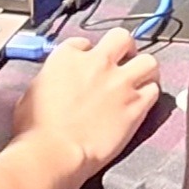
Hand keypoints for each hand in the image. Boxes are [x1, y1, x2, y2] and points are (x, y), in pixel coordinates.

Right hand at [14, 29, 162, 173]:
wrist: (53, 151)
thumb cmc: (36, 129)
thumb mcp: (33, 91)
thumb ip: (52, 79)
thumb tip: (57, 83)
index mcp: (68, 56)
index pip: (85, 42)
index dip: (89, 53)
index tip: (89, 64)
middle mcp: (98, 63)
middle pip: (122, 38)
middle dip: (124, 48)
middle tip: (123, 60)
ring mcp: (120, 83)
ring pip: (149, 60)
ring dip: (144, 69)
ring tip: (140, 80)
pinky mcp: (136, 105)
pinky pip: (154, 91)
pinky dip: (150, 95)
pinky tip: (142, 102)